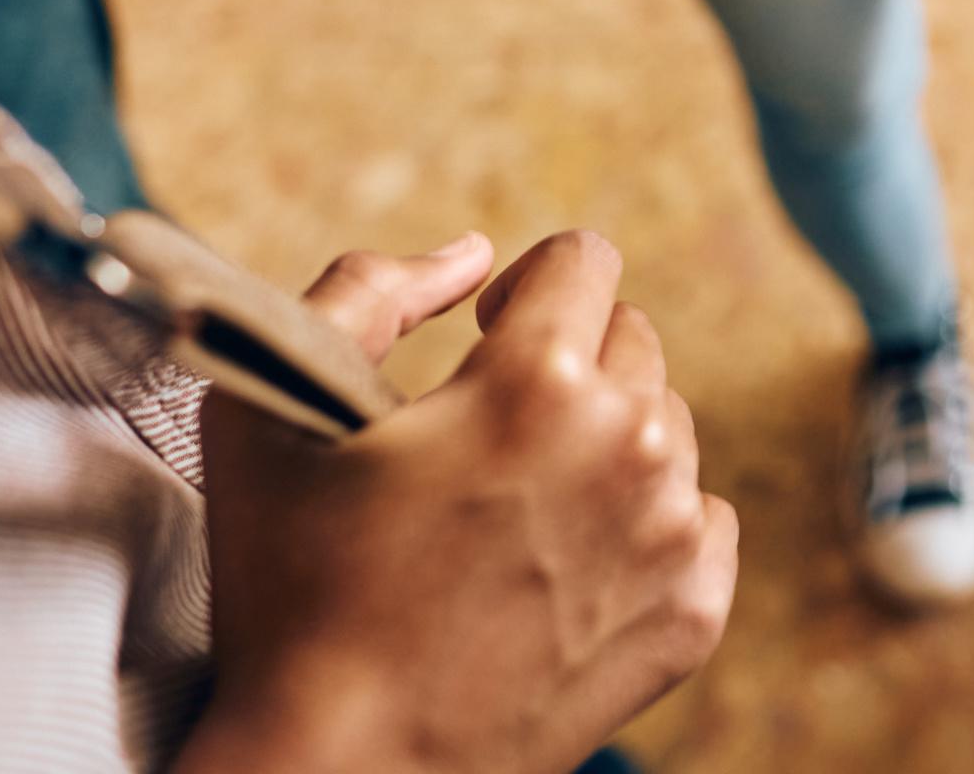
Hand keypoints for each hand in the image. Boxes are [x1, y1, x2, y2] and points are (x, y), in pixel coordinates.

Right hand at [186, 231, 738, 773]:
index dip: (528, 287)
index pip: (586, 259)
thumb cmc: (289, 589)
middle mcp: (630, 441)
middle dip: (568, 364)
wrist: (336, 771)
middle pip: (633, 340)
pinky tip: (567, 565)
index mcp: (538, 379)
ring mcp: (672, 533)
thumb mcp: (271, 408)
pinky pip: (703, 518)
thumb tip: (470, 251)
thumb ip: (367, 289)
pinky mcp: (693, 613)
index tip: (482, 340)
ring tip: (518, 510)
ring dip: (607, 443)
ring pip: (669, 428)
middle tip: (489, 438)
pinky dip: (648, 526)